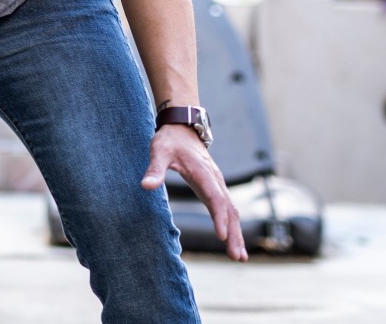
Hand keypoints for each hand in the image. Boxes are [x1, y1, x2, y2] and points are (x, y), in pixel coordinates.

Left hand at [141, 126, 246, 260]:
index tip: (222, 236)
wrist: (182, 128)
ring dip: (237, 233)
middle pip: (229, 209)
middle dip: (234, 234)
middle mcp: (215, 180)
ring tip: (240, 257)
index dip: (219, 217)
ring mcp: (217, 184)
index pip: (215, 197)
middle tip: (238, 257)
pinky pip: (227, 209)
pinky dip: (232, 226)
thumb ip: (154, 169)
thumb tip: (145, 186)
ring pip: (231, 211)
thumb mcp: (159, 151)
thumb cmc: (169, 140)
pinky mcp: (215, 188)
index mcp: (203, 172)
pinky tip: (232, 242)